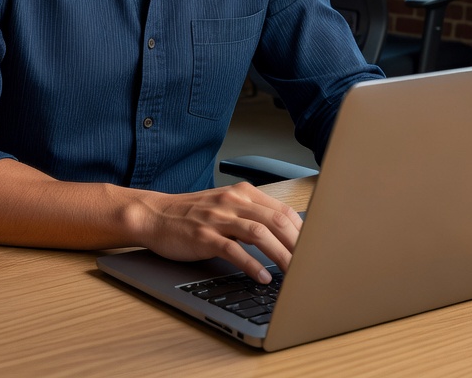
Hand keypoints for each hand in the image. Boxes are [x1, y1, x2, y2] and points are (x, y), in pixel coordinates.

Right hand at [136, 183, 302, 282]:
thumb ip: (251, 216)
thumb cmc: (192, 214)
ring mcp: (218, 217)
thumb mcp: (225, 207)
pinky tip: (262, 277)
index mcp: (242, 193)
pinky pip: (233, 249)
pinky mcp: (204, 235)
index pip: (282, 210)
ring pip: (259, 233)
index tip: (315, 249)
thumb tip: (283, 236)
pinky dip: (251, 265)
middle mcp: (232, 201)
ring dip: (281, 256)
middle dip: (298, 245)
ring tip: (294, 275)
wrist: (156, 215)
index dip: (302, 231)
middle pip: (276, 220)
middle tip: (311, 265)